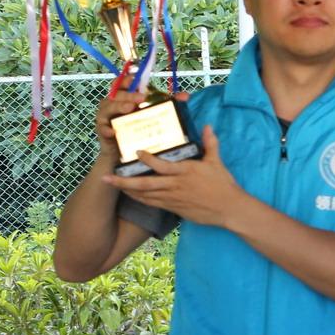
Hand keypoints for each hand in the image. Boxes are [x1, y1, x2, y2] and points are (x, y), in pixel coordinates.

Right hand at [95, 87, 189, 158]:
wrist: (125, 153)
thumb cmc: (138, 128)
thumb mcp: (152, 114)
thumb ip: (167, 103)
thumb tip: (185, 96)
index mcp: (124, 97)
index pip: (121, 83)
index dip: (126, 79)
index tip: (135, 79)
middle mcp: (113, 104)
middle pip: (116, 93)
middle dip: (128, 94)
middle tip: (141, 97)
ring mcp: (106, 116)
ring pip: (108, 107)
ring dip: (118, 106)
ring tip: (129, 108)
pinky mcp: (103, 130)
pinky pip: (102, 127)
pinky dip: (107, 128)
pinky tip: (114, 131)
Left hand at [105, 125, 249, 228]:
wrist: (229, 209)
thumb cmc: (223, 185)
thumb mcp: (216, 162)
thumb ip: (210, 143)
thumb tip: (207, 126)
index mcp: (184, 172)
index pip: (160, 165)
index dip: (146, 159)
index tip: (135, 152)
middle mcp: (174, 186)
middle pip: (143, 184)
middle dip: (122, 182)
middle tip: (106, 178)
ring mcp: (172, 199)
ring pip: (144, 196)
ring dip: (127, 190)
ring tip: (111, 185)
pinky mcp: (173, 208)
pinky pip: (152, 203)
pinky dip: (139, 199)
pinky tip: (130, 195)